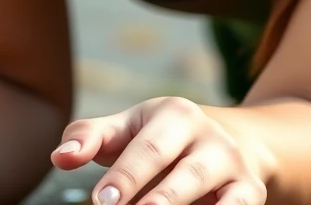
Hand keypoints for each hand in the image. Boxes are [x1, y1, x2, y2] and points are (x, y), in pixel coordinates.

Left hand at [51, 97, 267, 204]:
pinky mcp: (251, 192)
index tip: (101, 200)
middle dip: (157, 199)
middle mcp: (210, 136)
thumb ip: (91, 137)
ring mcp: (233, 165)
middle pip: (184, 173)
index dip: (125, 176)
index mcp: (177, 114)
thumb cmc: (161, 139)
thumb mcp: (129, 130)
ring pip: (211, 193)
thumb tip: (60, 156)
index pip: (148, 148)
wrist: (232, 140)